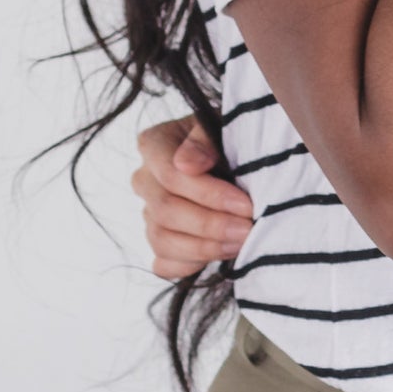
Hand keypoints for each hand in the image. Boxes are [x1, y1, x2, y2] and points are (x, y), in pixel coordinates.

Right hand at [132, 120, 259, 279]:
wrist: (236, 157)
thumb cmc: (229, 137)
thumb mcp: (222, 125)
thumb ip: (203, 139)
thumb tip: (188, 165)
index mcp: (153, 145)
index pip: (171, 176)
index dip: (210, 195)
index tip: (246, 204)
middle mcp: (144, 180)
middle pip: (166, 212)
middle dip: (212, 225)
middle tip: (248, 229)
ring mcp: (148, 213)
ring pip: (162, 241)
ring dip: (206, 248)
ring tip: (241, 243)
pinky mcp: (159, 240)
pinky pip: (163, 264)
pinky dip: (191, 265)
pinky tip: (220, 255)